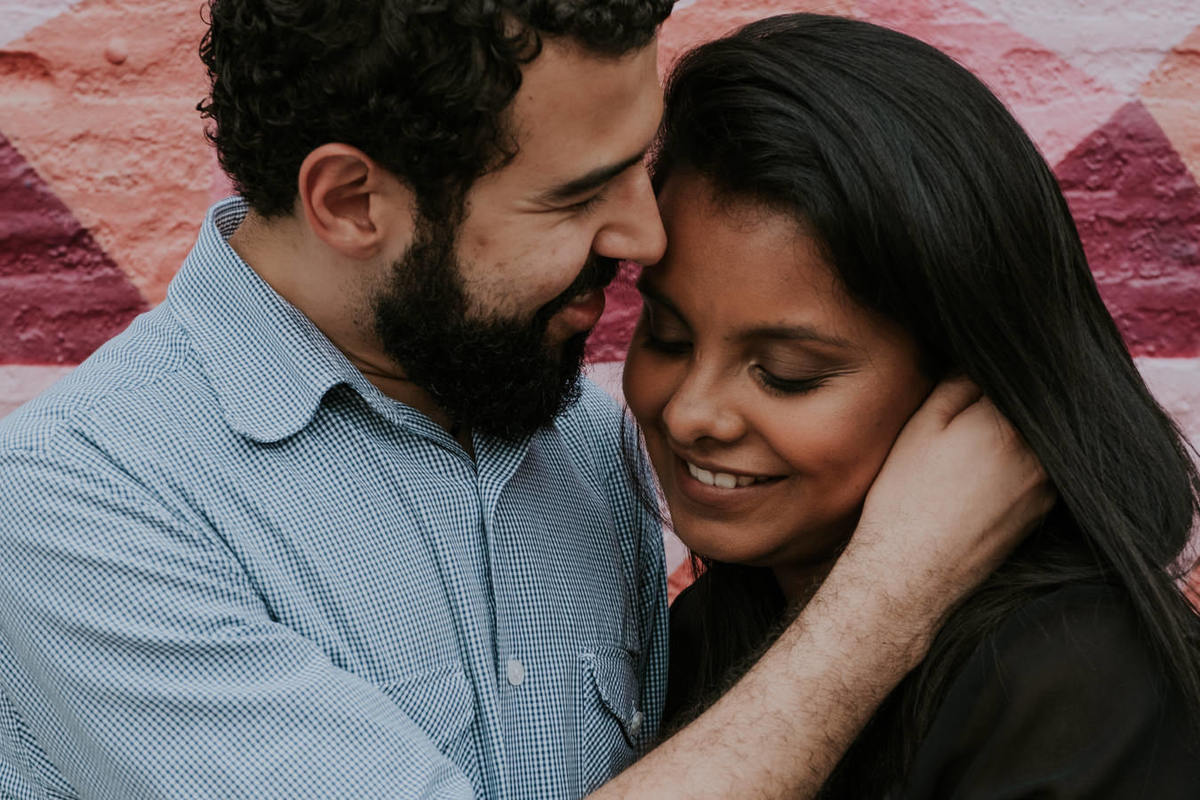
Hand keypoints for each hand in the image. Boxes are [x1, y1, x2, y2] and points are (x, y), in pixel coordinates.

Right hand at [842, 376, 1054, 658]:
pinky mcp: (1040, 514)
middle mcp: (1039, 454)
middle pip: (1029, 412)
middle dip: (1001, 407)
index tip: (971, 381)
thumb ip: (957, 386)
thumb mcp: (920, 427)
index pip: (1014, 378)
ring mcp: (1045, 487)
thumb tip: (980, 367)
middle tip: (963, 419)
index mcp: (1009, 423)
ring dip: (1011, 438)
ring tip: (967, 453)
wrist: (911, 571)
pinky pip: (1035, 473)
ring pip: (1035, 442)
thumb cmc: (906, 496)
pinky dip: (1014, 468)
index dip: (990, 374)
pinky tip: (975, 481)